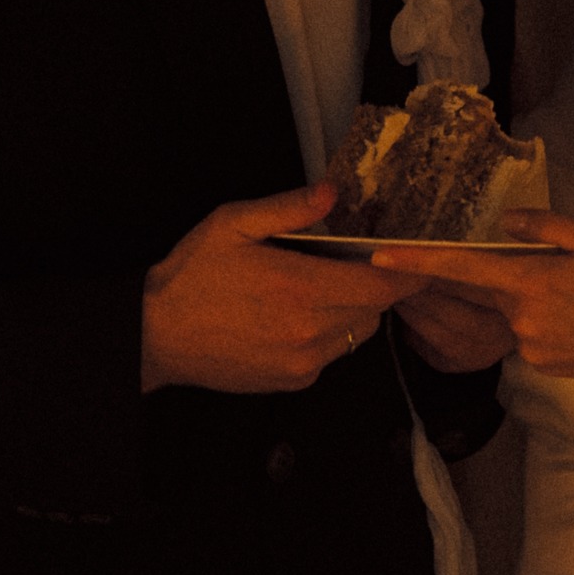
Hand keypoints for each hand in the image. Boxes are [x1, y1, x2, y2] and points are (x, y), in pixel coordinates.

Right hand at [141, 183, 428, 393]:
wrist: (156, 335)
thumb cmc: (193, 273)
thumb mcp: (233, 223)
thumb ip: (289, 209)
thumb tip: (334, 193)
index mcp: (300, 287)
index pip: (381, 285)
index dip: (407, 272)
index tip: (418, 258)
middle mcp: (309, 331)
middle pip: (376, 310)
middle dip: (376, 285)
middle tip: (359, 261)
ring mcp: (302, 362)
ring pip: (358, 334)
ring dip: (355, 310)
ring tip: (325, 286)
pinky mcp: (293, 381)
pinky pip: (332, 354)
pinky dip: (331, 334)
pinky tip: (301, 315)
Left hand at [372, 210, 573, 411]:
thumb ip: (548, 229)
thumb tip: (505, 225)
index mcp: (537, 283)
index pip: (464, 270)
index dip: (417, 263)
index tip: (377, 258)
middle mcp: (526, 322)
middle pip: (481, 291)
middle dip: (473, 275)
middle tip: (503, 256)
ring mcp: (535, 350)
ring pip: (509, 311)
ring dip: (522, 293)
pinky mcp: (548, 367)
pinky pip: (528, 332)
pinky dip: (540, 316)